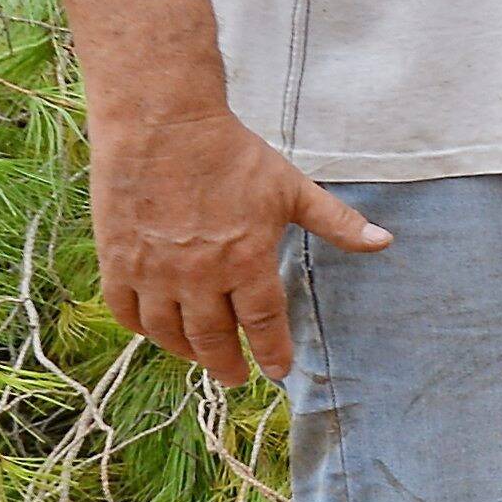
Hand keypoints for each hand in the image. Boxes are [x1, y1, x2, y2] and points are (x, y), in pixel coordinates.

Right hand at [90, 103, 390, 388]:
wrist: (162, 125)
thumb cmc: (231, 154)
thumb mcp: (291, 188)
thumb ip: (336, 221)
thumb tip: (384, 241)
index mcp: (247, 259)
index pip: (264, 322)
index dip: (272, 352)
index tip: (278, 371)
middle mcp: (199, 275)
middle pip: (213, 338)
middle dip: (227, 364)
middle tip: (235, 377)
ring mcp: (153, 272)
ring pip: (168, 333)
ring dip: (185, 352)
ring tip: (199, 357)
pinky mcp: (118, 261)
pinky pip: (125, 311)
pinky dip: (141, 329)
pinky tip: (155, 330)